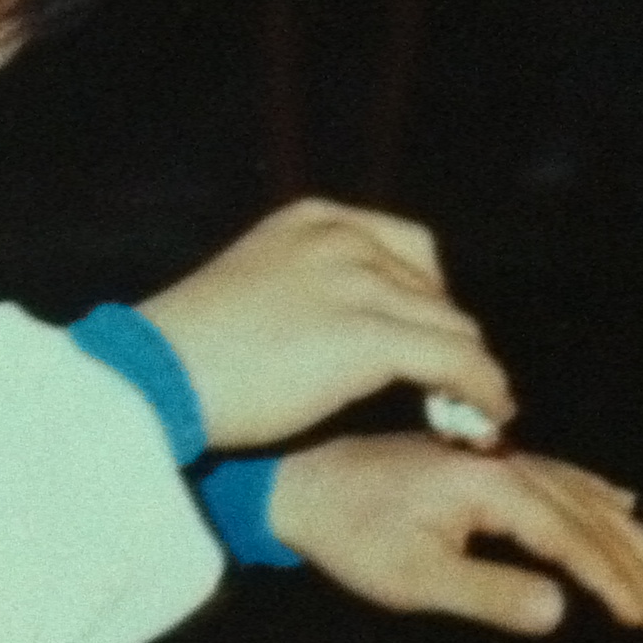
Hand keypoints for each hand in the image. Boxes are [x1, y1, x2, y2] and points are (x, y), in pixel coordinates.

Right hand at [137, 199, 512, 450]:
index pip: (409, 249)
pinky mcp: (370, 336)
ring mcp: (359, 282)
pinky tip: (487, 422)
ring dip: (472, 375)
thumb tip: (347, 334)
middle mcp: (345, 239)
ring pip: (452, 328)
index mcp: (315, 220)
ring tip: (478, 417)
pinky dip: (483, 393)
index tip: (429, 347)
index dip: (429, 302)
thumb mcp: (252, 293)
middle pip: (434, 291)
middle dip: (448, 342)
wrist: (156, 378)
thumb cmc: (187, 355)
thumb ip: (306, 292)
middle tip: (456, 393)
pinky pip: (457, 362)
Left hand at [269, 435, 642, 633]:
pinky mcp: (477, 461)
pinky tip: (614, 500)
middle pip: (583, 514)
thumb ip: (489, 593)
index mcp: (492, 489)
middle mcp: (502, 465)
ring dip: (620, 528)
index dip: (613, 580)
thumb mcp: (414, 578)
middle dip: (629, 560)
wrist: (303, 483)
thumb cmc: (352, 534)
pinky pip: (553, 475)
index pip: (571, 539)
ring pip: (574, 493)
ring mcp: (491, 459)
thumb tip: (560, 609)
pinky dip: (590, 493)